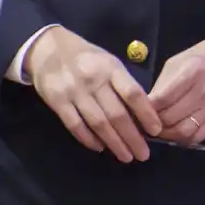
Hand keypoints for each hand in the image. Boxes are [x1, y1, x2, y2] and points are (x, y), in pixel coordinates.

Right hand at [26, 26, 163, 161]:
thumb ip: (123, 84)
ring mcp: (74, 92)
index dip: (146, 114)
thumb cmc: (86, 58)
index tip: (156, 130)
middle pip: (117, 114)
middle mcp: (94, 80)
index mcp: (111, 68)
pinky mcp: (58, 102)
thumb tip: (143, 112)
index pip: (133, 94)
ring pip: (98, 123)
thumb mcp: (108, 62)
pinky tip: (100, 148)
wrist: (48, 48)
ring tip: (126, 156)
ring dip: (114, 143)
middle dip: (132, 137)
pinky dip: (89, 139)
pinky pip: (76, 126)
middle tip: (143, 154)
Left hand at [148, 40, 204, 146]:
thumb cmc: (199, 60)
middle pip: (171, 118)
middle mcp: (204, 91)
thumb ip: (162, 85)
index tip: (137, 112)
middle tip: (144, 124)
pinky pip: (197, 137)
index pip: (162, 99)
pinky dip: (182, 139)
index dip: (146, 109)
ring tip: (159, 130)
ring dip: (167, 135)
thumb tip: (145, 108)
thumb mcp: (176, 63)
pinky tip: (175, 133)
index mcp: (191, 72)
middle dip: (153, 124)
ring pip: (183, 132)